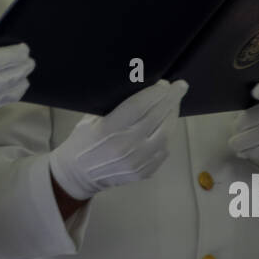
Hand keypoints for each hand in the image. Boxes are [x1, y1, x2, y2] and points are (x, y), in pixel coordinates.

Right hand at [49, 79, 188, 200]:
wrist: (79, 175)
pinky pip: (164, 150)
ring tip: (174, 104)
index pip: (139, 106)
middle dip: (171, 99)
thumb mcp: (90, 118)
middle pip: (157, 117)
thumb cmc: (82, 141)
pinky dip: (169, 134)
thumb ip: (114, 106)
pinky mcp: (144, 172)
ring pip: (166, 134)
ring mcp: (137, 162)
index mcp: (108, 129)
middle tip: (179, 87)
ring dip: (173, 116)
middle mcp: (125, 146)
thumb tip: (141, 87)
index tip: (165, 83)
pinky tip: (167, 124)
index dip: (155, 92)